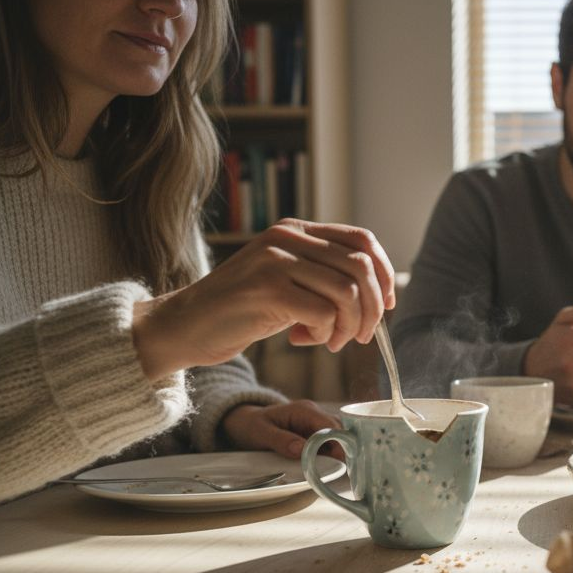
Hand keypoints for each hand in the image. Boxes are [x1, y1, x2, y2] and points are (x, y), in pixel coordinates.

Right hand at [133, 220, 395, 379]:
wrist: (186, 325)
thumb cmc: (244, 310)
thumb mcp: (289, 282)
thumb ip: (325, 277)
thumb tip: (381, 295)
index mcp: (297, 230)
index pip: (363, 241)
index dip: (385, 274)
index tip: (386, 305)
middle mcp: (287, 238)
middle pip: (362, 268)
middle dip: (372, 309)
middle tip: (362, 336)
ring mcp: (275, 260)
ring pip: (348, 292)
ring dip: (349, 327)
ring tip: (332, 342)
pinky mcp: (266, 289)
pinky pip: (323, 313)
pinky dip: (325, 334)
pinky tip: (304, 340)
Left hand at [221, 400, 344, 459]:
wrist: (245, 423)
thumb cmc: (251, 425)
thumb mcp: (260, 432)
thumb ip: (281, 440)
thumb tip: (302, 449)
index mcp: (304, 410)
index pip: (331, 425)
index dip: (340, 442)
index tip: (342, 461)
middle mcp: (315, 414)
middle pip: (340, 431)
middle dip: (344, 450)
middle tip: (344, 471)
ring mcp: (316, 424)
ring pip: (338, 438)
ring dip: (338, 454)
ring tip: (338, 472)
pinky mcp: (315, 434)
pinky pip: (329, 444)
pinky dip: (331, 455)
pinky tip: (330, 468)